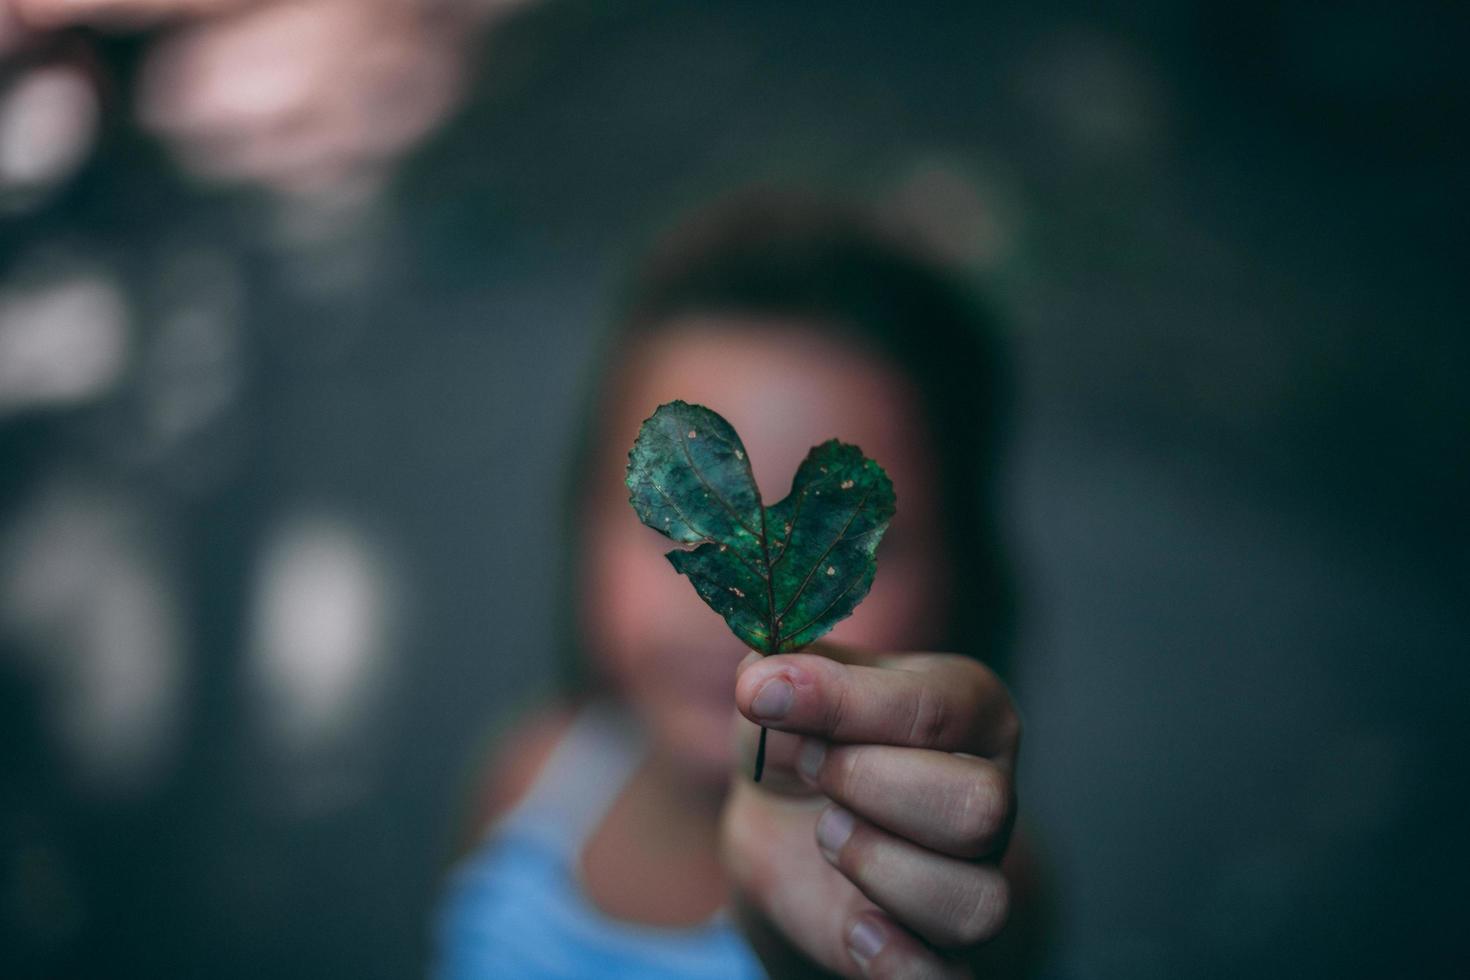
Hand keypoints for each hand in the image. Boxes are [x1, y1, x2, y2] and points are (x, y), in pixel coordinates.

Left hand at [720, 643, 1021, 978]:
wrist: (781, 820)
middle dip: (869, 786)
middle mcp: (990, 794)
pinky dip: (896, 961)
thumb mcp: (780, 689)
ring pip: (976, 902)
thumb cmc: (799, 738)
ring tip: (827, 836)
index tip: (766, 699)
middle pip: (978, 808)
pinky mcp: (943, 953)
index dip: (843, 706)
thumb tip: (765, 687)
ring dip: (878, 868)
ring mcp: (976, 879)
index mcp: (969, 709)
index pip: (936, 709)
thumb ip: (778, 675)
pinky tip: (851, 924)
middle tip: (815, 772)